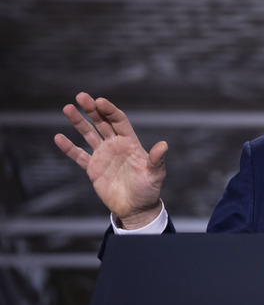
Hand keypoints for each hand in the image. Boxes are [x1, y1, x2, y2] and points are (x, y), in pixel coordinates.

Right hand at [54, 93, 166, 229]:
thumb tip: (163, 145)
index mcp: (130, 142)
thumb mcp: (155, 174)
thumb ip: (156, 159)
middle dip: (92, 109)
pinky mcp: (93, 169)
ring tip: (68, 108)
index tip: (100, 101)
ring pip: (89, 134)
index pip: (119, 121)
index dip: (110, 111)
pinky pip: (79, 155)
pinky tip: (59, 137)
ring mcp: (103, 156)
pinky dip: (69, 148)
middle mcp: (116, 145)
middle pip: (102, 122)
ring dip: (78, 122)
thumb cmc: (149, 189)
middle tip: (81, 96)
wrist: (136, 208)